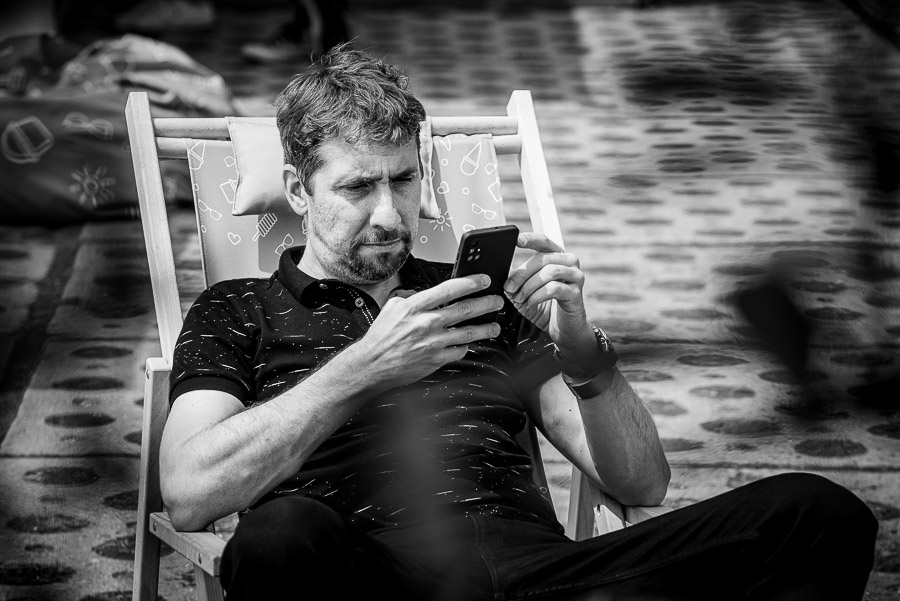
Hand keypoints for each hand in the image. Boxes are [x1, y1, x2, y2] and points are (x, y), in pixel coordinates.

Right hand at [350, 275, 503, 390]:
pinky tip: (470, 343)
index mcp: (415, 306)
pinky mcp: (436, 360)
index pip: (450, 289)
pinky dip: (466, 346)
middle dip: (487, 303)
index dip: (471, 282)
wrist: (372, 364)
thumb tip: (426, 293)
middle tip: (498, 301)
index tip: (484, 280)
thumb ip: (411, 297)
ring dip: (486, 328)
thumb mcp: (392, 307)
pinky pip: (459, 351)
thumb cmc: (381, 337)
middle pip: (465, 309)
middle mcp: (427, 323)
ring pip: (469, 333)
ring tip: (495, 325)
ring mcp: (433, 342)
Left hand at [503, 233, 595, 357]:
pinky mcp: (576, 293)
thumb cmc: (542, 306)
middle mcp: (569, 262)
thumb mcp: (524, 289)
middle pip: (542, 259)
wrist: (561, 329)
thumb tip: (499, 269)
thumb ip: (515, 277)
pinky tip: (530, 303)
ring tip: (519, 298)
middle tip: (509, 287)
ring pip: (549, 272)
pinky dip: (537, 296)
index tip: (515, 240)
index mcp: (556, 256)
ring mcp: (575, 276)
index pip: (543, 241)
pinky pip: (554, 288)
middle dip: (521, 273)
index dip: (530, 239)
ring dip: (529, 286)